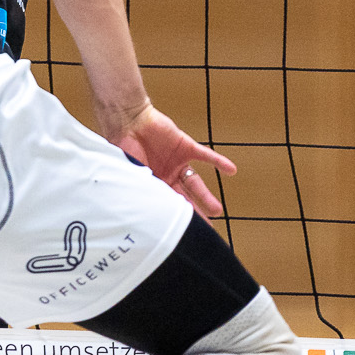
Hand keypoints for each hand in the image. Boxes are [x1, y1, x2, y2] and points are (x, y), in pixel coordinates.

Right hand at [110, 103, 236, 218]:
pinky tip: (231, 170)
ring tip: (217, 210)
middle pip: (184, 198)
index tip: (183, 234)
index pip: (168, 205)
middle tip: (206, 229)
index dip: (176, 218)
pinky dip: (218, 163)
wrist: (129, 121)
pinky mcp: (185, 147)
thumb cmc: (124, 147)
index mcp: (153, 184)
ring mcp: (177, 162)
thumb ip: (142, 190)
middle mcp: (167, 176)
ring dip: (206, 196)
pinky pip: (205, 156)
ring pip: (195, 183)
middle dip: (195, 213)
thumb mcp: (132, 174)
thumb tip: (148, 212)